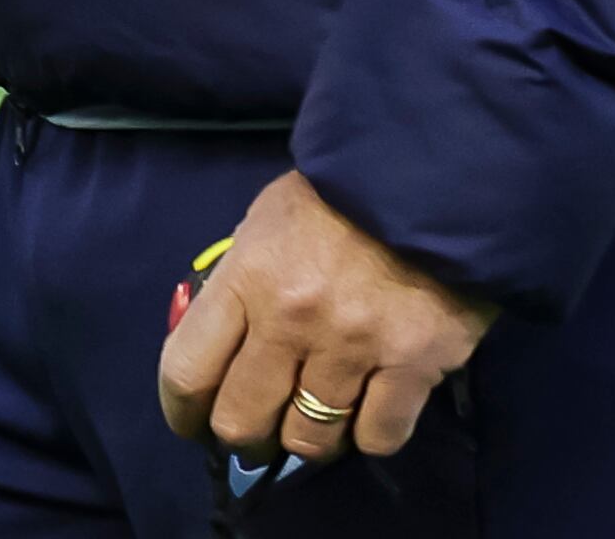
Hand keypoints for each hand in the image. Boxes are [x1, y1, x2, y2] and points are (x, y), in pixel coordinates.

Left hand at [157, 167, 495, 466]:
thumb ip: (238, 285)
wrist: (431, 173)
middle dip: (245, 435)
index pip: (186, 371)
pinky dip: (371, 433)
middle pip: (241, 422)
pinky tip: (373, 409)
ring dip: (311, 437)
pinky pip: (378, 438)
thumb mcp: (266, 223)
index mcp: (247, 276)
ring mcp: (352, 346)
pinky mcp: (413, 365)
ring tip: (321, 415)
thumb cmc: (337, 195)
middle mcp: (291, 318)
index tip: (194, 421)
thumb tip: (219, 346)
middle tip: (261, 425)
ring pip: (310, 441)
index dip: (182, 411)